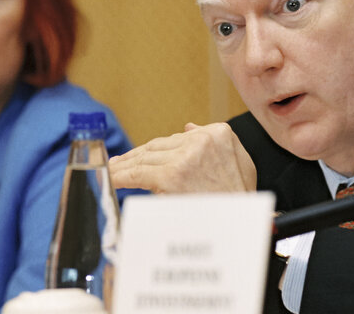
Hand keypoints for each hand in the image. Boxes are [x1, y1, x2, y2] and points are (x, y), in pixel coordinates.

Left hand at [109, 122, 256, 192]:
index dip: (156, 148)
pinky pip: (138, 173)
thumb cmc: (241, 200)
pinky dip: (121, 175)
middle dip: (136, 155)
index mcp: (218, 133)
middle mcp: (201, 140)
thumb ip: (215, 143)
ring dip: (125, 164)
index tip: (142, 153)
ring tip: (112, 170)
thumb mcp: (240, 163)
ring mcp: (184, 157)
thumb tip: (187, 127)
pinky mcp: (170, 176)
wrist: (241, 226)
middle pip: (158, 146)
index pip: (177, 138)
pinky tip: (112, 178)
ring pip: (145, 157)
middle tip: (118, 162)